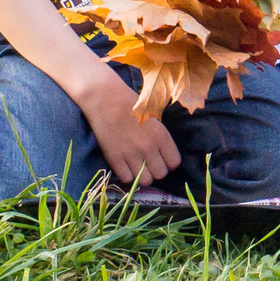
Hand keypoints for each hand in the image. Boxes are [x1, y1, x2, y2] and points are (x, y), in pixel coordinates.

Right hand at [79, 70, 182, 186]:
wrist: (105, 100)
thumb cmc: (131, 104)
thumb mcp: (154, 117)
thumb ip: (161, 137)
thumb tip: (165, 155)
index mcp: (161, 135)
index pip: (174, 163)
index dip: (168, 162)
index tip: (162, 159)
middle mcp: (149, 147)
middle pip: (160, 174)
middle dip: (156, 170)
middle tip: (148, 163)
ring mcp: (131, 154)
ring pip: (145, 180)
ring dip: (142, 175)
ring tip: (137, 166)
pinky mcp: (115, 158)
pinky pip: (126, 178)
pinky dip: (126, 175)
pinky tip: (125, 166)